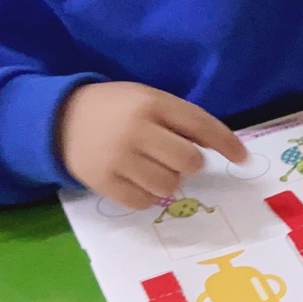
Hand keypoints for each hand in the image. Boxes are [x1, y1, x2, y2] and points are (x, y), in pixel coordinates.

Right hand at [58, 82, 246, 209]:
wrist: (59, 119)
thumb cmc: (116, 109)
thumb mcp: (148, 100)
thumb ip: (180, 120)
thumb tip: (219, 149)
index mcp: (151, 103)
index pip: (200, 125)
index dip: (227, 143)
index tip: (243, 158)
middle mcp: (136, 130)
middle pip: (189, 161)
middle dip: (189, 164)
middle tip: (175, 158)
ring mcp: (118, 158)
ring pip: (169, 185)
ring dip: (169, 181)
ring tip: (152, 168)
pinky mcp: (103, 183)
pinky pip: (144, 202)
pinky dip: (148, 196)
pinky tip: (138, 181)